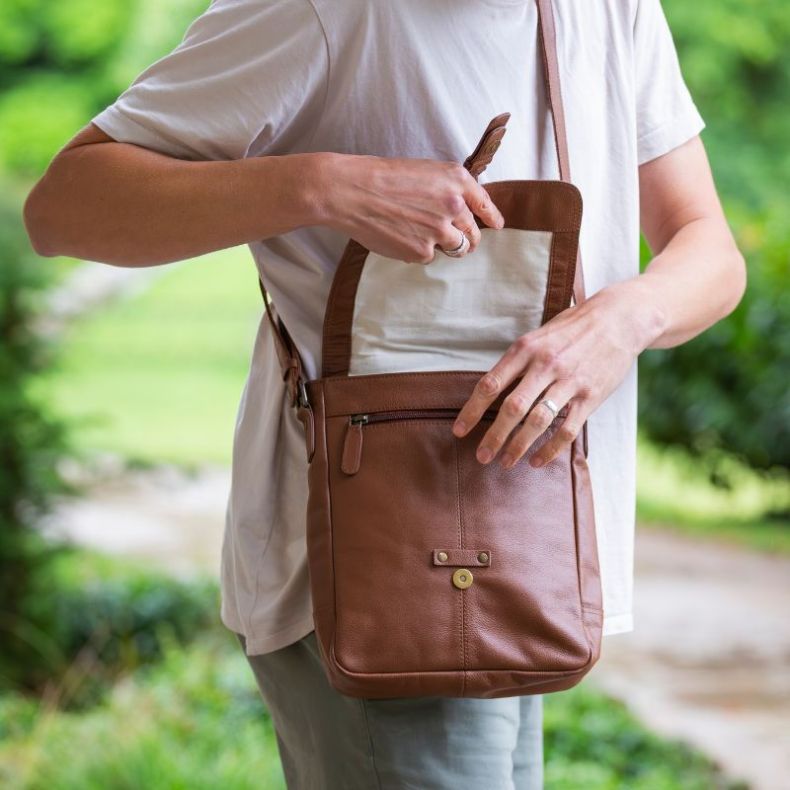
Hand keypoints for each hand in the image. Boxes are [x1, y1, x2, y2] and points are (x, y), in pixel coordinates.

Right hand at [315, 153, 503, 262]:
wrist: (352, 192)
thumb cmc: (382, 178)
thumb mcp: (423, 171)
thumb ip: (446, 190)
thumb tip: (460, 212)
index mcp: (456, 180)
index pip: (484, 202)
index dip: (492, 216)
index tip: (497, 225)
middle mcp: (454, 205)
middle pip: (473, 233)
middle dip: (469, 239)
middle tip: (458, 241)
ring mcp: (440, 231)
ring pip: (456, 248)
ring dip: (445, 246)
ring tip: (421, 236)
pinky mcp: (423, 252)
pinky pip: (429, 256)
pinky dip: (417, 250)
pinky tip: (400, 236)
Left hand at [451, 280, 664, 467]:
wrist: (618, 318)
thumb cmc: (571, 328)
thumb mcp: (538, 336)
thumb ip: (517, 361)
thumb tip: (491, 390)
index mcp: (525, 349)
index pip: (490, 384)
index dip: (472, 411)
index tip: (459, 431)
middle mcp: (545, 365)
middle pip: (512, 408)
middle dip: (493, 436)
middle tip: (481, 456)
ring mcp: (569, 382)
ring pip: (537, 421)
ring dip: (518, 446)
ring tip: (505, 463)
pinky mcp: (590, 396)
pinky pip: (567, 429)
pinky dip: (550, 449)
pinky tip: (537, 461)